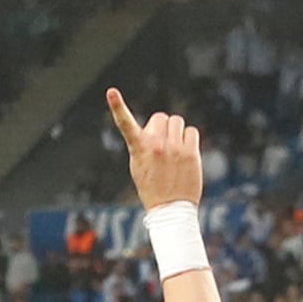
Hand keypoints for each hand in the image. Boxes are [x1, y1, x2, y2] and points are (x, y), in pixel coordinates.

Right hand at [107, 88, 202, 209]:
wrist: (170, 209)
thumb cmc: (151, 187)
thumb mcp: (137, 165)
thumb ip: (143, 144)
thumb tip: (157, 128)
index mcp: (138, 148)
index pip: (125, 124)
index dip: (117, 107)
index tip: (110, 92)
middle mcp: (156, 145)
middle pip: (161, 117)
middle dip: (161, 127)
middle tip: (161, 145)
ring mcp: (175, 148)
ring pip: (177, 122)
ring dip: (175, 132)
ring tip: (173, 150)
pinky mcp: (191, 153)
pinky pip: (191, 131)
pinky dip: (188, 138)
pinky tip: (184, 152)